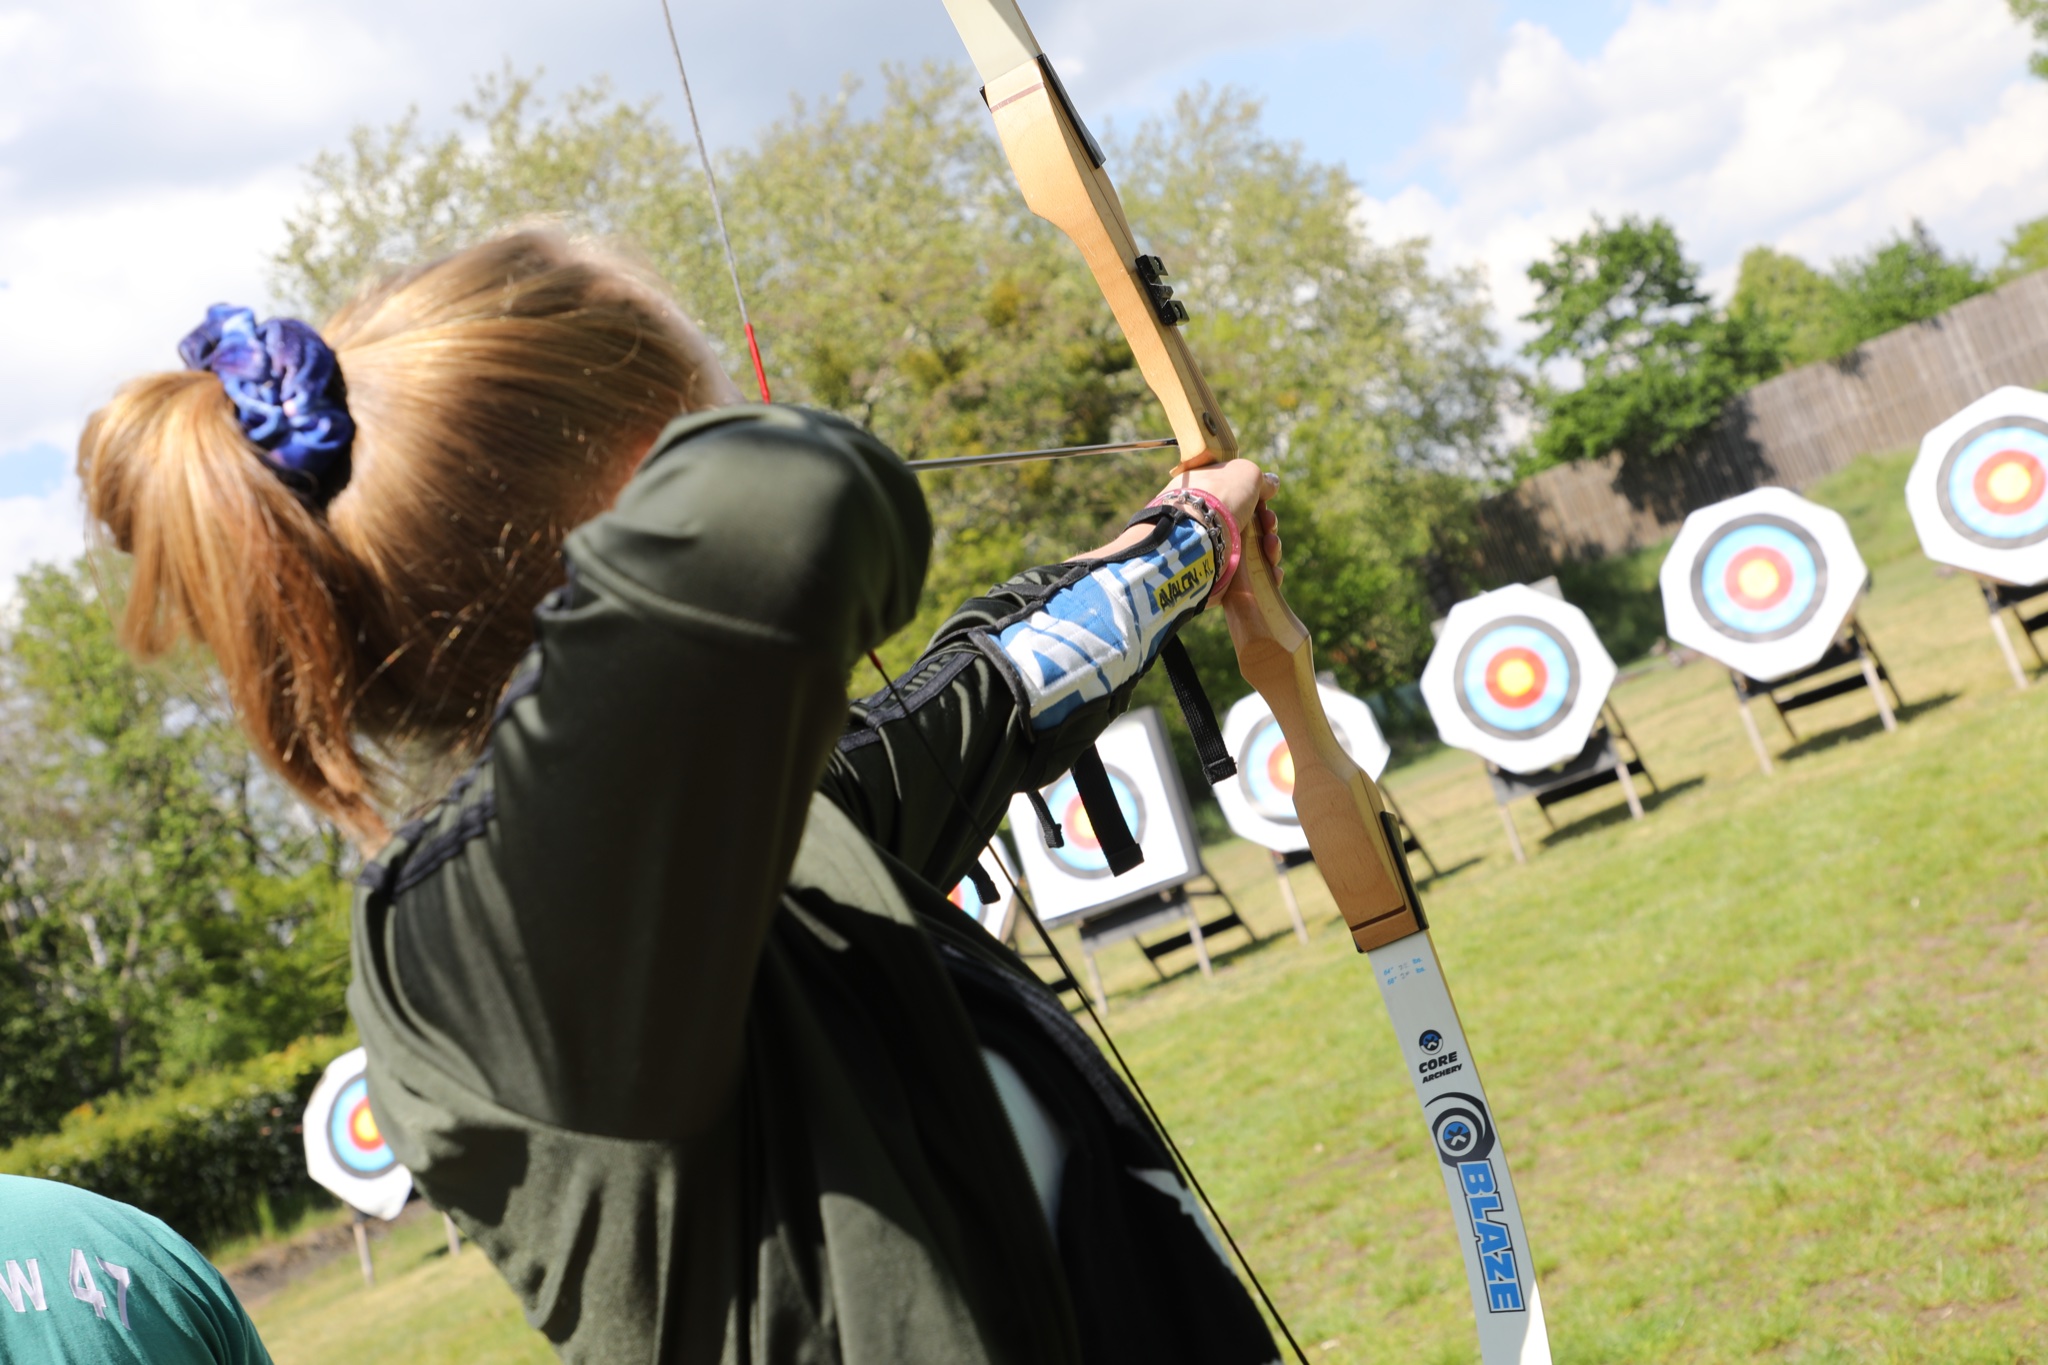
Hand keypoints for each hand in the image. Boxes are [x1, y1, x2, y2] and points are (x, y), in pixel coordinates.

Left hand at [1160, 461, 1282, 585]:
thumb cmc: (1219, 499)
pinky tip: (1273, 571)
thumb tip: (1272, 483)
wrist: (1198, 537)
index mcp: (1205, 497)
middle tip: (1269, 522)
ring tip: (1270, 545)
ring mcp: (1213, 553)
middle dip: (1267, 524)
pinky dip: (1266, 575)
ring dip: (1270, 549)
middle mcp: (1206, 525)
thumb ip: (1260, 479)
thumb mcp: (1244, 474)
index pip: (1236, 500)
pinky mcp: (1220, 578)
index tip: (1265, 501)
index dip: (1256, 500)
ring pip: (1253, 553)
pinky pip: (1250, 579)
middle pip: (1249, 526)